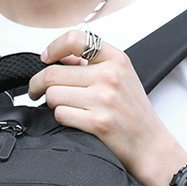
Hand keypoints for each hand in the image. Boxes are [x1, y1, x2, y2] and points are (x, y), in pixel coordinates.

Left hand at [28, 29, 186, 185]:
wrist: (150, 146)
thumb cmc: (134, 113)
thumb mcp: (122, 78)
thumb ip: (92, 64)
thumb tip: (58, 57)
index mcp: (117, 60)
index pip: (75, 40)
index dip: (53, 48)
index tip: (45, 59)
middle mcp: (110, 76)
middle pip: (53, 73)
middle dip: (38, 85)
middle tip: (36, 92)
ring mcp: (104, 100)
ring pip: (53, 95)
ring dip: (51, 104)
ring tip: (62, 108)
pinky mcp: (97, 123)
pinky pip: (60, 115)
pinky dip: (60, 119)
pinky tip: (72, 121)